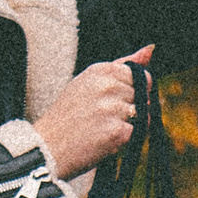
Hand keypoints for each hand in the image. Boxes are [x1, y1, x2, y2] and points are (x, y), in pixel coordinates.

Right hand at [39, 47, 151, 179]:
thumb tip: (150, 49)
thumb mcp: (88, 82)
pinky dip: (124, 140)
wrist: (47, 148)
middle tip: (102, 117)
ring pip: (142, 114)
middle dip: (130, 107)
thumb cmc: (68, 115)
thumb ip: (122, 65)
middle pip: (142, 94)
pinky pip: (137, 133)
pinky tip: (104, 140)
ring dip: (128, 124)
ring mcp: (113, 109)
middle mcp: (107, 86)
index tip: (109, 100)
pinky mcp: (117, 131)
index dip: (130, 91)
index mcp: (100, 70)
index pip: (138, 75)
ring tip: (102, 128)